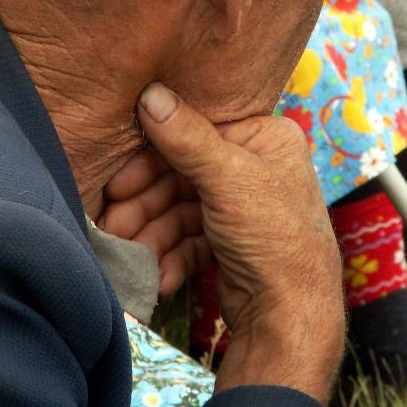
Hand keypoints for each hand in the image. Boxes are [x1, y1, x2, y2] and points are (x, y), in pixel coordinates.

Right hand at [138, 83, 344, 402]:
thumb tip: (151, 94)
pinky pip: (191, 239)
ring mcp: (244, 207)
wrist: (292, 312)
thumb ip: (185, 137)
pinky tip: (162, 277)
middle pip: (183, 176)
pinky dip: (173, 256)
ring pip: (182, 211)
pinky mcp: (232, 242)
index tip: (119, 182)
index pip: (196, 135)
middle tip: (113, 223)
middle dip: (146, 204)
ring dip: (153, 234)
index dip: (153, 158)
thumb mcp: (227, 177)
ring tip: (131, 255)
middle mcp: (257, 168)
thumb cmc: (272, 234)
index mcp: (266, 139)